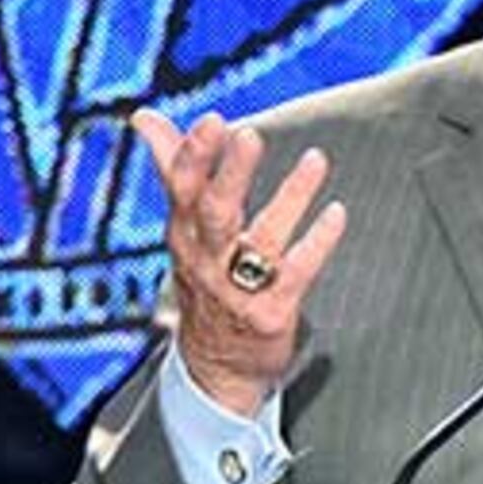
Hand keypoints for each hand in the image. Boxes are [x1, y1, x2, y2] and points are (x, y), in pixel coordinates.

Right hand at [136, 107, 348, 415]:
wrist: (215, 367)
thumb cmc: (204, 279)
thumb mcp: (182, 227)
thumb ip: (171, 166)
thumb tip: (145, 116)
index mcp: (184, 233)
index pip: (182, 189)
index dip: (195, 156)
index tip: (212, 121)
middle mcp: (207, 260)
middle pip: (215, 213)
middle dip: (230, 174)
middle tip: (249, 136)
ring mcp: (238, 289)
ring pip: (262, 240)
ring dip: (290, 198)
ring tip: (316, 160)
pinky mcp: (271, 312)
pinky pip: (296, 273)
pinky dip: (318, 241)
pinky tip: (336, 213)